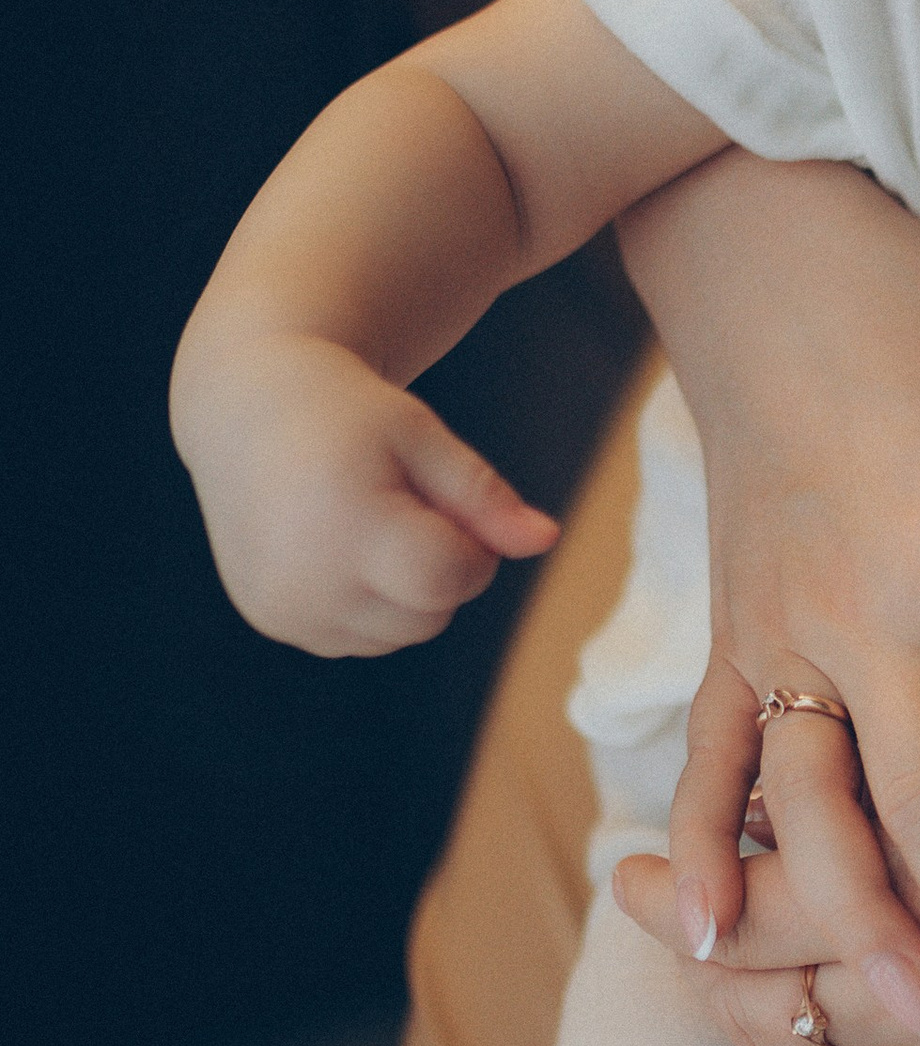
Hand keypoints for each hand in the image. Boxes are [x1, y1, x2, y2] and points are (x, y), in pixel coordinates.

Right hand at [174, 333, 558, 655]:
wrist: (246, 409)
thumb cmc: (346, 413)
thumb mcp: (421, 434)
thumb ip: (484, 495)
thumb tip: (546, 540)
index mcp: (348, 526)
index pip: (453, 578)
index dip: (473, 545)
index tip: (449, 500)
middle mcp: (309, 581)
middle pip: (431, 615)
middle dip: (440, 567)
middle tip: (404, 502)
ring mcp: (287, 610)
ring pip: (400, 633)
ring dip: (406, 590)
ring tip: (365, 519)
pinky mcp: (274, 621)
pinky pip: (360, 636)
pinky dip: (368, 601)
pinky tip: (338, 545)